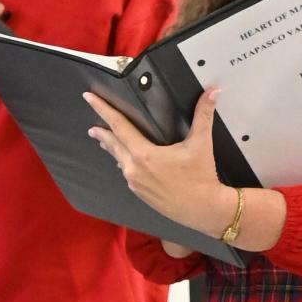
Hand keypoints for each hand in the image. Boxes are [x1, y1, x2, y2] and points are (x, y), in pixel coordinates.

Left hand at [86, 86, 232, 235]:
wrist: (203, 210)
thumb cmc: (201, 178)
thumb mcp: (201, 143)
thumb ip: (203, 114)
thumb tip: (213, 91)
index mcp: (144, 154)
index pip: (118, 126)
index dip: (103, 109)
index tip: (89, 98)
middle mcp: (134, 169)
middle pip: (113, 144)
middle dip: (102, 133)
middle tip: (92, 126)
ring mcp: (135, 183)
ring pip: (118, 160)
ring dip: (111, 148)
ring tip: (104, 140)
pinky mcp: (140, 193)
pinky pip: (127, 173)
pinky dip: (123, 162)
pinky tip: (124, 162)